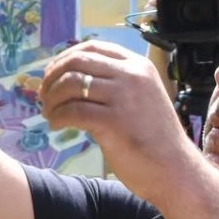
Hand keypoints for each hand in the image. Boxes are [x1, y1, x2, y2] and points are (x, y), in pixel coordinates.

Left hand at [40, 40, 197, 204]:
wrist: (175, 171)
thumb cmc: (154, 138)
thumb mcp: (139, 97)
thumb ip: (113, 84)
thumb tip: (70, 76)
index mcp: (138, 65)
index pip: (92, 48)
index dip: (64, 58)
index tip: (51, 74)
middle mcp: (132, 75)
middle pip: (77, 62)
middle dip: (52, 77)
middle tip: (44, 96)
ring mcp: (124, 97)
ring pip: (71, 84)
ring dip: (52, 99)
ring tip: (49, 114)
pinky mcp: (114, 121)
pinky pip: (73, 111)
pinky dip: (57, 117)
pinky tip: (55, 126)